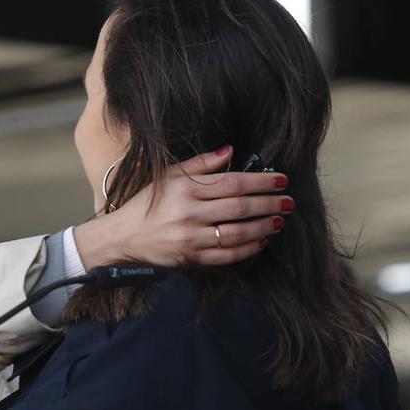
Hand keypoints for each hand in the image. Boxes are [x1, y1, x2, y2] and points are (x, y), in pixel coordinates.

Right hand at [73, 146, 291, 268]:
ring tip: (279, 220)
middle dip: (269, 203)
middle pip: (239, 207)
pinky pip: (226, 255)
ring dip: (263, 226)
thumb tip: (229, 150)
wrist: (121, 238)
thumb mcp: (168, 177)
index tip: (280, 180)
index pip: (232, 183)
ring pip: (237, 233)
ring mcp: (190, 239)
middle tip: (288, 201)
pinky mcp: (190, 259)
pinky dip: (247, 249)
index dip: (260, 181)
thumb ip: (200, 165)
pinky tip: (261, 241)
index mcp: (185, 189)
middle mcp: (189, 213)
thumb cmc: (147, 205)